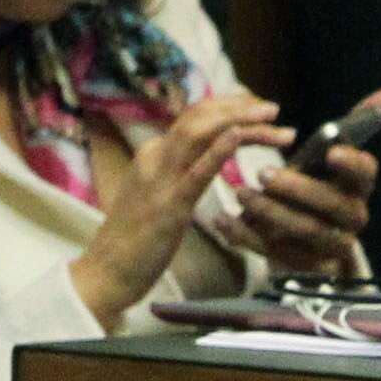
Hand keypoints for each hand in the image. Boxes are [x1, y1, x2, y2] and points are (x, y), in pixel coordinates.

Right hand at [67, 89, 287, 334]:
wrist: (106, 273)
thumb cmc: (135, 242)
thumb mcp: (158, 197)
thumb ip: (178, 175)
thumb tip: (202, 162)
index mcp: (154, 155)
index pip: (194, 118)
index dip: (228, 107)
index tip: (258, 110)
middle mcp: (156, 157)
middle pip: (200, 117)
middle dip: (240, 107)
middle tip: (274, 109)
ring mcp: (161, 178)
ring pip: (200, 133)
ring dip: (239, 121)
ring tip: (272, 119)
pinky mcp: (169, 206)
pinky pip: (196, 172)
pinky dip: (218, 150)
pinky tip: (239, 136)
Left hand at [221, 85, 380, 276]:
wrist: (310, 243)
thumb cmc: (318, 188)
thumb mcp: (332, 157)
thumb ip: (359, 124)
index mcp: (358, 186)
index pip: (365, 173)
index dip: (350, 163)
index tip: (330, 152)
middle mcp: (352, 217)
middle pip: (330, 204)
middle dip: (297, 188)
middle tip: (262, 172)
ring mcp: (331, 246)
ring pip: (305, 230)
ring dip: (270, 211)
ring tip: (240, 195)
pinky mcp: (306, 267)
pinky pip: (278, 253)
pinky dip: (249, 238)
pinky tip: (225, 223)